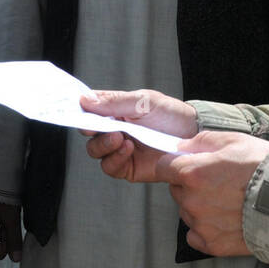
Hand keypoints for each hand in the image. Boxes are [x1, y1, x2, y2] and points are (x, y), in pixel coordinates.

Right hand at [82, 89, 197, 182]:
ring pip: (95, 151)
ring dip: (103, 145)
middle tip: (101, 127)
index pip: (90, 108)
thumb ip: (114, 102)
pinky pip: (110, 167)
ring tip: (121, 138)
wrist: (193, 136)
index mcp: (115, 109)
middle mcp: (114, 129)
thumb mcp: (143, 101)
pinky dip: (115, 158)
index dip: (79, 109)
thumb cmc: (171, 114)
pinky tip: (128, 149)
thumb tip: (85, 100)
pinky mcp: (128, 167)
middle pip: (87, 132)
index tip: (75, 110)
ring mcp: (120, 148)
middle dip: (91, 131)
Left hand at [156, 131, 268, 256]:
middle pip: (177, 189)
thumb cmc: (265, 168)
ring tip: (229, 199)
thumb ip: (202, 141)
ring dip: (200, 205)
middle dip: (191, 184)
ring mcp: (201, 225)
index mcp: (193, 173)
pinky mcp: (212, 244)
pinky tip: (227, 217)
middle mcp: (192, 200)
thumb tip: (182, 146)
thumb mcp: (234, 140)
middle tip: (219, 181)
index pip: (163, 167)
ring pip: (188, 211)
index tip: (186, 164)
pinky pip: (196, 234)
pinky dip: (206, 227)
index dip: (174, 163)